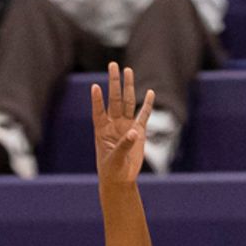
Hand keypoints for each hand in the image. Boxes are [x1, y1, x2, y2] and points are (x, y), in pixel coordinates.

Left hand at [91, 62, 154, 186]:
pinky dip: (147, 105)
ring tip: (128, 71)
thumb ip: (123, 145)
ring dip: (128, 87)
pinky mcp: (138, 131)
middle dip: (114, 82)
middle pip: (114, 99)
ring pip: (128, 102)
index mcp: (102, 130)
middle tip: (113, 65)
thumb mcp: (114, 159)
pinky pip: (143, 115)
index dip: (97, 100)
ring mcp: (126, 125)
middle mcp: (113, 124)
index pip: (98, 111)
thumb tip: (135, 132)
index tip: (95, 87)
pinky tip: (149, 93)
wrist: (120, 179)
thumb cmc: (111, 170)